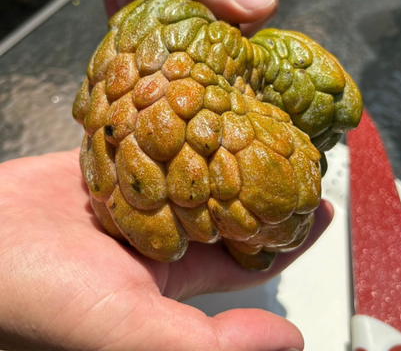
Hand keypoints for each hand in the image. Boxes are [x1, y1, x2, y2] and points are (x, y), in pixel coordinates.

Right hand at [0, 149, 331, 350]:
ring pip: (197, 171)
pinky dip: (184, 130)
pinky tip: (205, 111)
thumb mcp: (129, 329)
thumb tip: (284, 343)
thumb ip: (206, 343)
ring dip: (230, 151)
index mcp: (173, 277)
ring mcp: (138, 197)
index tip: (324, 209)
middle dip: (266, 184)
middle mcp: (162, 237)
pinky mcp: (114, 166)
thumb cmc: (37, 299)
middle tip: (300, 156)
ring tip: (263, 124)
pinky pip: (159, 145)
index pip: (249, 258)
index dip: (290, 237)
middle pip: (230, 208)